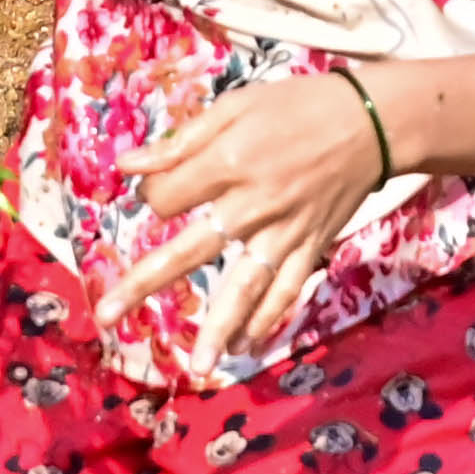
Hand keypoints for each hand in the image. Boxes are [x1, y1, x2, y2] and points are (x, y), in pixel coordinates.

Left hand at [109, 71, 392, 367]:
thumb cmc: (296, 106)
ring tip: (198, 367)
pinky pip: (287, 290)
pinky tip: (245, 347)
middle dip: (143, 282)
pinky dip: (268, 320)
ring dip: (220, 328)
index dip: (151, 198)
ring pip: (245, 286)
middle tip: (104, 315)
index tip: (157, 193)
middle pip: (190, 251)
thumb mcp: (236, 106)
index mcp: (229, 161)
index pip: (168, 197)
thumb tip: (126, 167)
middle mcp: (253, 204)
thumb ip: (182, 141)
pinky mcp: (311, 246)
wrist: (370, 122)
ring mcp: (284, 232)